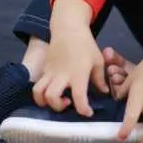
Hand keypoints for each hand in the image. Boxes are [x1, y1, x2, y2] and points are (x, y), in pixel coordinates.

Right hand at [32, 0, 108, 116]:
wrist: (68, 29)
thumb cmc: (86, 45)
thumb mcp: (98, 60)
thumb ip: (100, 79)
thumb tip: (104, 92)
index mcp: (78, 73)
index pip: (79, 97)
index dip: (83, 109)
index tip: (88, 113)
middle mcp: (61, 75)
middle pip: (51, 97)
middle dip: (58, 107)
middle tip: (68, 103)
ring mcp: (50, 72)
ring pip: (38, 93)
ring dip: (44, 102)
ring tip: (56, 100)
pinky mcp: (44, 69)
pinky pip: (38, 85)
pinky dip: (42, 93)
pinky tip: (53, 91)